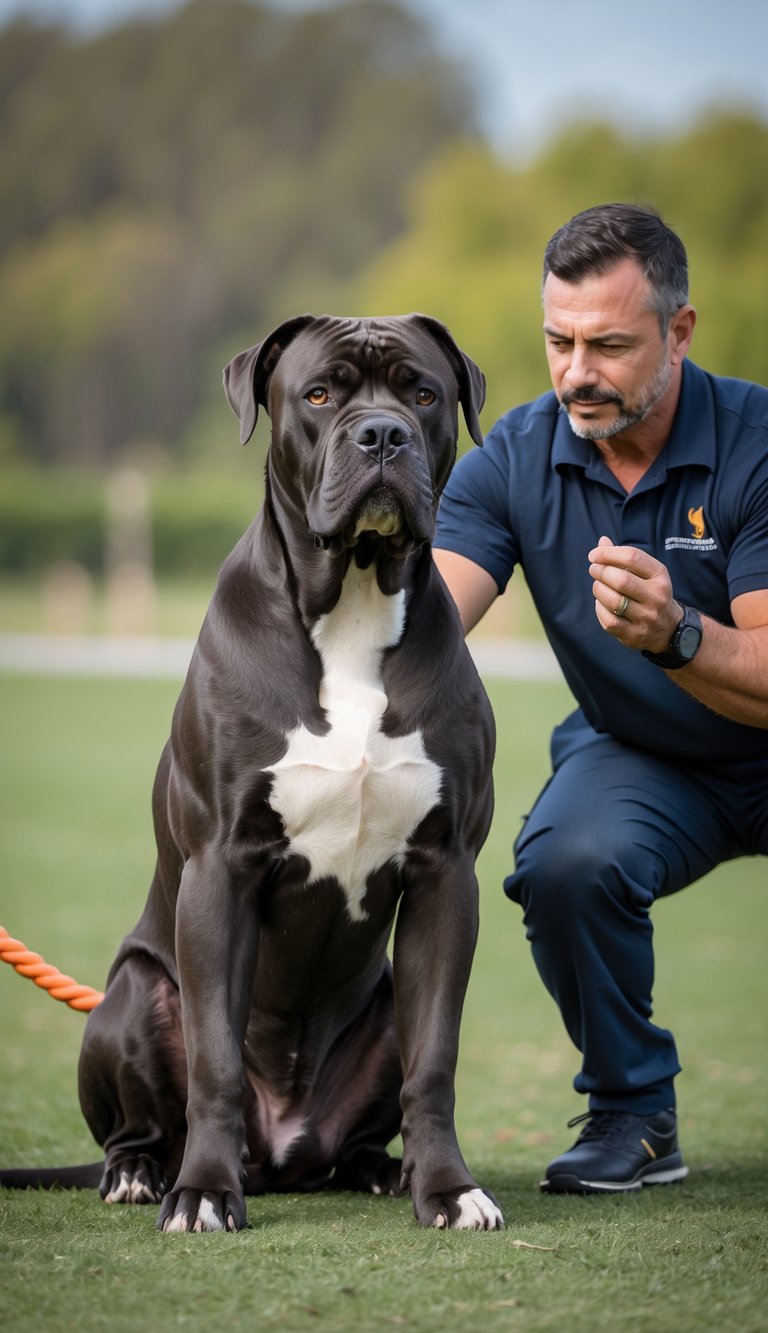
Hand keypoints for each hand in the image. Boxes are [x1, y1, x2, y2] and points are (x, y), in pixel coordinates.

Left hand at [587, 535, 681, 652]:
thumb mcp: (646, 572)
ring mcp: (646, 617)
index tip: (594, 555)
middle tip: (594, 569)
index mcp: (659, 575)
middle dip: (600, 571)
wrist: (669, 628)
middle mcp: (656, 596)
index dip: (608, 553)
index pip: (632, 557)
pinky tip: (601, 603)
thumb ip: (624, 557)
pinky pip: (609, 620)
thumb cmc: (651, 593)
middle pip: (620, 579)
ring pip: (613, 601)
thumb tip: (602, 541)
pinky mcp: (634, 634)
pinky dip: (600, 609)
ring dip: (598, 589)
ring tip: (598, 585)